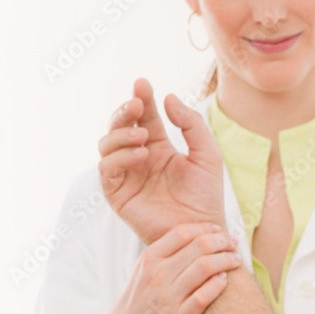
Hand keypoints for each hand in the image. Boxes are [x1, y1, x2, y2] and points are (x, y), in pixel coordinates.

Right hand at [84, 222, 240, 313]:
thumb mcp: (145, 271)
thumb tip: (201, 235)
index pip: (183, 232)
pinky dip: (219, 284)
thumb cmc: (141, 300)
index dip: (206, 228)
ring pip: (206, 267)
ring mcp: (168, 297)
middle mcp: (157, 275)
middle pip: (199, 246)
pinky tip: (224, 280)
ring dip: (227, 260)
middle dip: (223, 241)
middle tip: (234, 243)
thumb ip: (167, 254)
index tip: (220, 231)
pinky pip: (205, 295)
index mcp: (149, 259)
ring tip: (235, 259)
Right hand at [99, 78, 224, 244]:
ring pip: (107, 144)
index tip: (143, 83)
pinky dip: (120, 157)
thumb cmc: (206, 196)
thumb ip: (192, 125)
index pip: (144, 118)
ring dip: (122, 135)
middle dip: (125, 112)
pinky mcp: (118, 194)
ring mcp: (126, 175)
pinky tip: (141, 154)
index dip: (142, 99)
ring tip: (142, 138)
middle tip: (136, 104)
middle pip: (120, 127)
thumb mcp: (207, 154)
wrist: (202, 230)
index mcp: (158, 147)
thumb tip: (170, 98)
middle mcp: (138, 158)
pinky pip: (108, 169)